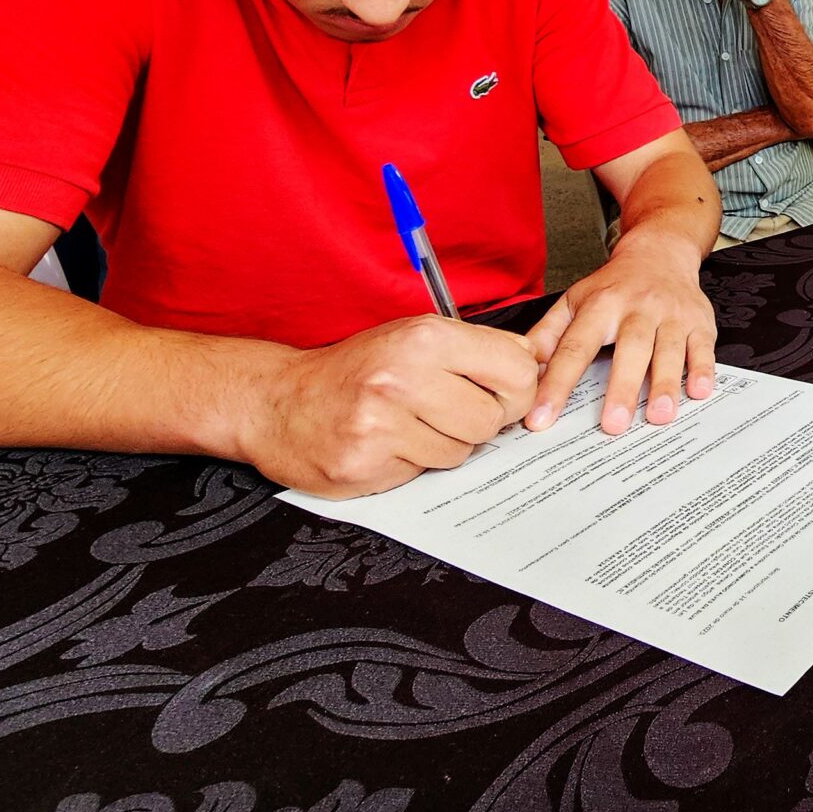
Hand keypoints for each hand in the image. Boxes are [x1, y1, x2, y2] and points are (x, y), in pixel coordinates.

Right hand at [246, 316, 541, 497]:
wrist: (275, 401)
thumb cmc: (354, 368)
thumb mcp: (412, 337)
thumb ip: (475, 348)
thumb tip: (537, 360)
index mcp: (423, 339)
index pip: (516, 370)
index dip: (517, 389)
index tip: (500, 393)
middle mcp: (403, 378)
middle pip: (493, 419)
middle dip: (480, 421)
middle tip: (448, 411)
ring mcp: (381, 425)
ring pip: (462, 451)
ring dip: (445, 444)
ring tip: (410, 425)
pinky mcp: (365, 465)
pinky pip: (424, 473)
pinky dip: (413, 462)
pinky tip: (387, 445)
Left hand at [525, 228, 716, 433]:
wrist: (660, 251)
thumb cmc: (615, 285)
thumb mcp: (575, 300)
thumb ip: (548, 334)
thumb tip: (522, 365)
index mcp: (601, 306)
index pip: (575, 348)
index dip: (557, 384)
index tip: (542, 418)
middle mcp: (638, 308)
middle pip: (630, 349)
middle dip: (622, 388)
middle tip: (613, 426)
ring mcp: (671, 314)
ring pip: (669, 350)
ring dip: (665, 384)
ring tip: (659, 416)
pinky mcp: (699, 321)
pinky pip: (703, 346)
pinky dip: (703, 369)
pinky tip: (699, 392)